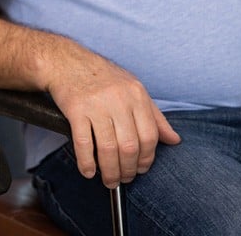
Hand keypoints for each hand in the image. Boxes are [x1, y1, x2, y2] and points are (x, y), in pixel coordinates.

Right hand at [47, 45, 180, 188]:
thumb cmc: (102, 77)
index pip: (149, 137)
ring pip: (107, 148)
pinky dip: (86, 162)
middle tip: (124, 179)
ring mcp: (96, 104)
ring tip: (109, 179)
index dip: (146, 159)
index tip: (140, 169)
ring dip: (109, 171)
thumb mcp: (134, 89)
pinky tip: (88, 171)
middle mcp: (118, 99)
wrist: (67, 62)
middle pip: (129, 146)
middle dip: (128, 170)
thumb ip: (155, 116)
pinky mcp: (75, 108)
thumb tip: (174, 140)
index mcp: (136, 95)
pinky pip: (83, 142)